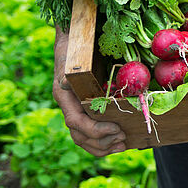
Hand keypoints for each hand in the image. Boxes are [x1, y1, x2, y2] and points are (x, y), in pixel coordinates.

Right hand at [53, 28, 126, 155]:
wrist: (72, 42)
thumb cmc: (76, 49)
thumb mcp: (75, 59)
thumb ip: (74, 72)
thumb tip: (67, 82)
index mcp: (64, 97)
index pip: (76, 122)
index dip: (96, 130)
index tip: (116, 129)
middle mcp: (68, 106)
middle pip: (80, 135)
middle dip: (102, 141)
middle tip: (123, 138)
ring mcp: (75, 109)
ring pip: (83, 137)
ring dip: (102, 145)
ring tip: (122, 144)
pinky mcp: (84, 109)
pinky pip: (89, 131)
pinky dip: (102, 140)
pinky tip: (117, 141)